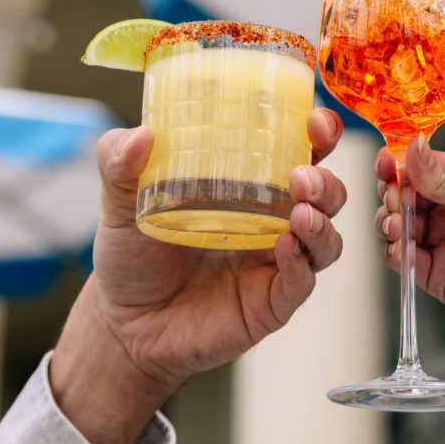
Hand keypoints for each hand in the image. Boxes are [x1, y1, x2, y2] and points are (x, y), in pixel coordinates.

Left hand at [51, 108, 345, 443]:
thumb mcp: (119, 202)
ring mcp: (273, 264)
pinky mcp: (269, 304)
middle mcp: (271, 221)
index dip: (317, 132)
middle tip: (302, 174)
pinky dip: (301, 262)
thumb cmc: (132, 255)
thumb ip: (118, 163)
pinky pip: (301, 282)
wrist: (120, 324)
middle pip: (325, 193)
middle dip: (326, 179)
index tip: (313, 119)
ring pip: (326, 238)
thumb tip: (139, 135)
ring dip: (323, 220)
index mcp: (248, 185)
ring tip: (300, 211)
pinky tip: (285, 247)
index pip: (298, 150)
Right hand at [376, 134, 444, 364]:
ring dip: (391, 220)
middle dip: (392, 192)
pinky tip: (400, 246)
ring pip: (399, 224)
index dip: (401, 163)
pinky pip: (404, 259)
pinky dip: (395, 252)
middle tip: (392, 195)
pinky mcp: (436, 273)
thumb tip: (411, 147)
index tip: (385, 162)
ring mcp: (442, 240)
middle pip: (405, 193)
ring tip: (398, 223)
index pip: (424, 165)